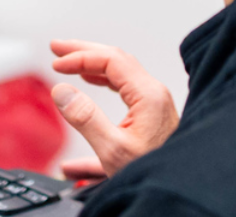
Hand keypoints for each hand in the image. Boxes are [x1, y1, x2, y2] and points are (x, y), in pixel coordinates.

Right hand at [49, 38, 179, 179]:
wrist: (179, 187)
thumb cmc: (153, 174)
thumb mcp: (113, 150)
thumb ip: (86, 118)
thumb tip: (61, 91)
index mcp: (148, 95)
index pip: (110, 60)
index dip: (80, 57)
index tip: (56, 64)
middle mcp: (153, 94)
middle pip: (115, 59)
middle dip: (84, 51)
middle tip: (57, 47)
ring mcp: (154, 103)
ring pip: (120, 73)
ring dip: (92, 65)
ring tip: (68, 62)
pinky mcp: (151, 116)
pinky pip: (124, 89)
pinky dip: (103, 81)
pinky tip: (88, 84)